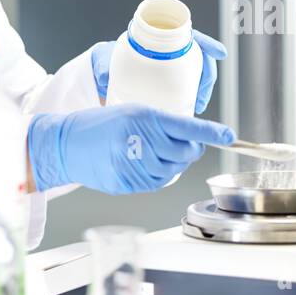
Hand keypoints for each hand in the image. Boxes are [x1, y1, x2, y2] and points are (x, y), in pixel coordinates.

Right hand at [27, 103, 233, 194]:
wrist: (66, 144)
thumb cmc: (100, 125)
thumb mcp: (132, 111)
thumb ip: (162, 123)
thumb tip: (194, 138)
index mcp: (144, 117)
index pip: (187, 126)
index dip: (211, 132)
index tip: (229, 135)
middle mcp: (141, 140)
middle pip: (185, 152)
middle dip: (189, 149)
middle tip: (178, 143)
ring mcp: (133, 164)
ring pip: (174, 170)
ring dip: (172, 164)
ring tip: (154, 153)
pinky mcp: (127, 182)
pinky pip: (157, 183)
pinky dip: (158, 176)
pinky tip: (145, 165)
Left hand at [89, 30, 226, 113]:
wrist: (105, 71)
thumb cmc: (109, 59)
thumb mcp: (106, 59)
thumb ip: (104, 66)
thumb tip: (105, 75)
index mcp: (159, 36)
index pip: (190, 36)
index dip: (208, 44)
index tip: (220, 53)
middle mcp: (169, 49)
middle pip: (199, 58)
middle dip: (206, 77)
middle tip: (200, 98)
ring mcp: (172, 65)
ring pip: (197, 73)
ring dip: (202, 89)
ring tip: (196, 106)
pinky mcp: (171, 80)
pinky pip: (189, 85)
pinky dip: (194, 95)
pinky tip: (191, 107)